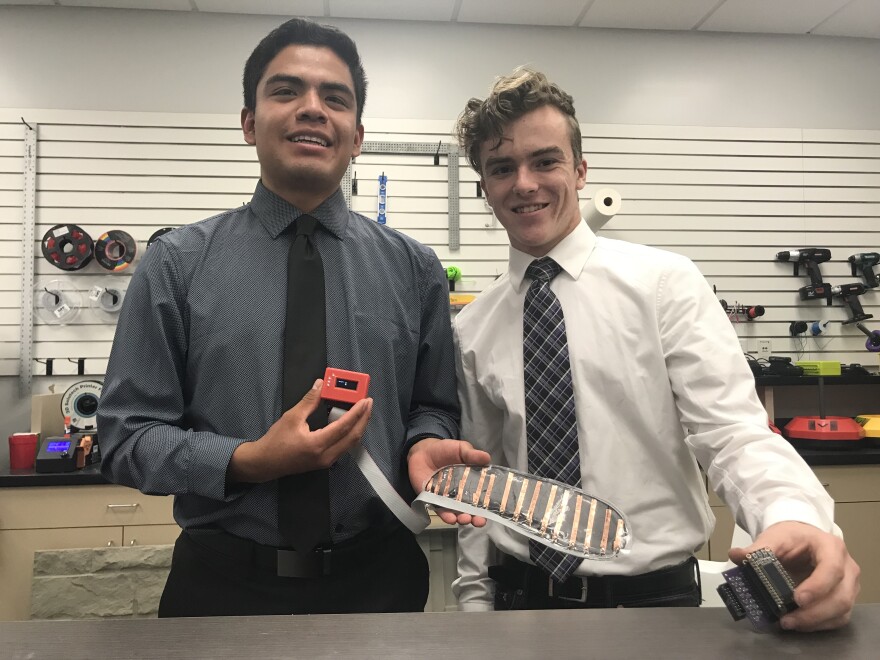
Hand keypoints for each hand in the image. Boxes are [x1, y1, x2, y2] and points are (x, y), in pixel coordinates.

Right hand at [229, 378, 372, 482]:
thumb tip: (320, 385)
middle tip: (368, 403)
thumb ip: (309, 401)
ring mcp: (326, 461)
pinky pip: (344, 447)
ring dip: (359, 426)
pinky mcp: (325, 462)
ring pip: (350, 443)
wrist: (265, 463)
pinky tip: (352, 423)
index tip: (365, 400)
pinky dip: (351, 433)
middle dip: (364, 419)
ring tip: (363, 411)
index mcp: (317, 444)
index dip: (357, 412)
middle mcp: (325, 456)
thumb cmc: (276, 441)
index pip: (344, 427)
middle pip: (353, 437)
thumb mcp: (292, 417)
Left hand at [407, 437, 490, 526]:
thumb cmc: (445, 450)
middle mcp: (462, 494)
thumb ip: (472, 454)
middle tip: (479, 521)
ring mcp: (448, 499)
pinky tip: (451, 518)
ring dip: (462, 519)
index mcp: (472, 482)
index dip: (489, 505)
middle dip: (477, 518)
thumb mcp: (460, 449)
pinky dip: (446, 516)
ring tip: (465, 519)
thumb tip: (487, 458)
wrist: (423, 451)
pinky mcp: (434, 501)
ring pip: (457, 513)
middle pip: (472, 510)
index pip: (483, 497)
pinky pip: (441, 511)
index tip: (494, 511)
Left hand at [729, 521, 859, 631]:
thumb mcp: (775, 537)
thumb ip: (758, 548)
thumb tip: (737, 555)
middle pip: (840, 595)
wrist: (802, 539)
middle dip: (814, 612)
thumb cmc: (793, 538)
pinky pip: (838, 618)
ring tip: (788, 623)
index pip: (831, 569)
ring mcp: (848, 585)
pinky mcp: (844, 599)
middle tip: (787, 619)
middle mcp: (846, 567)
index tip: (797, 599)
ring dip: (815, 622)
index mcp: (830, 547)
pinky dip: (819, 625)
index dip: (817, 586)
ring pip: (841, 610)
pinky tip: (799, 624)